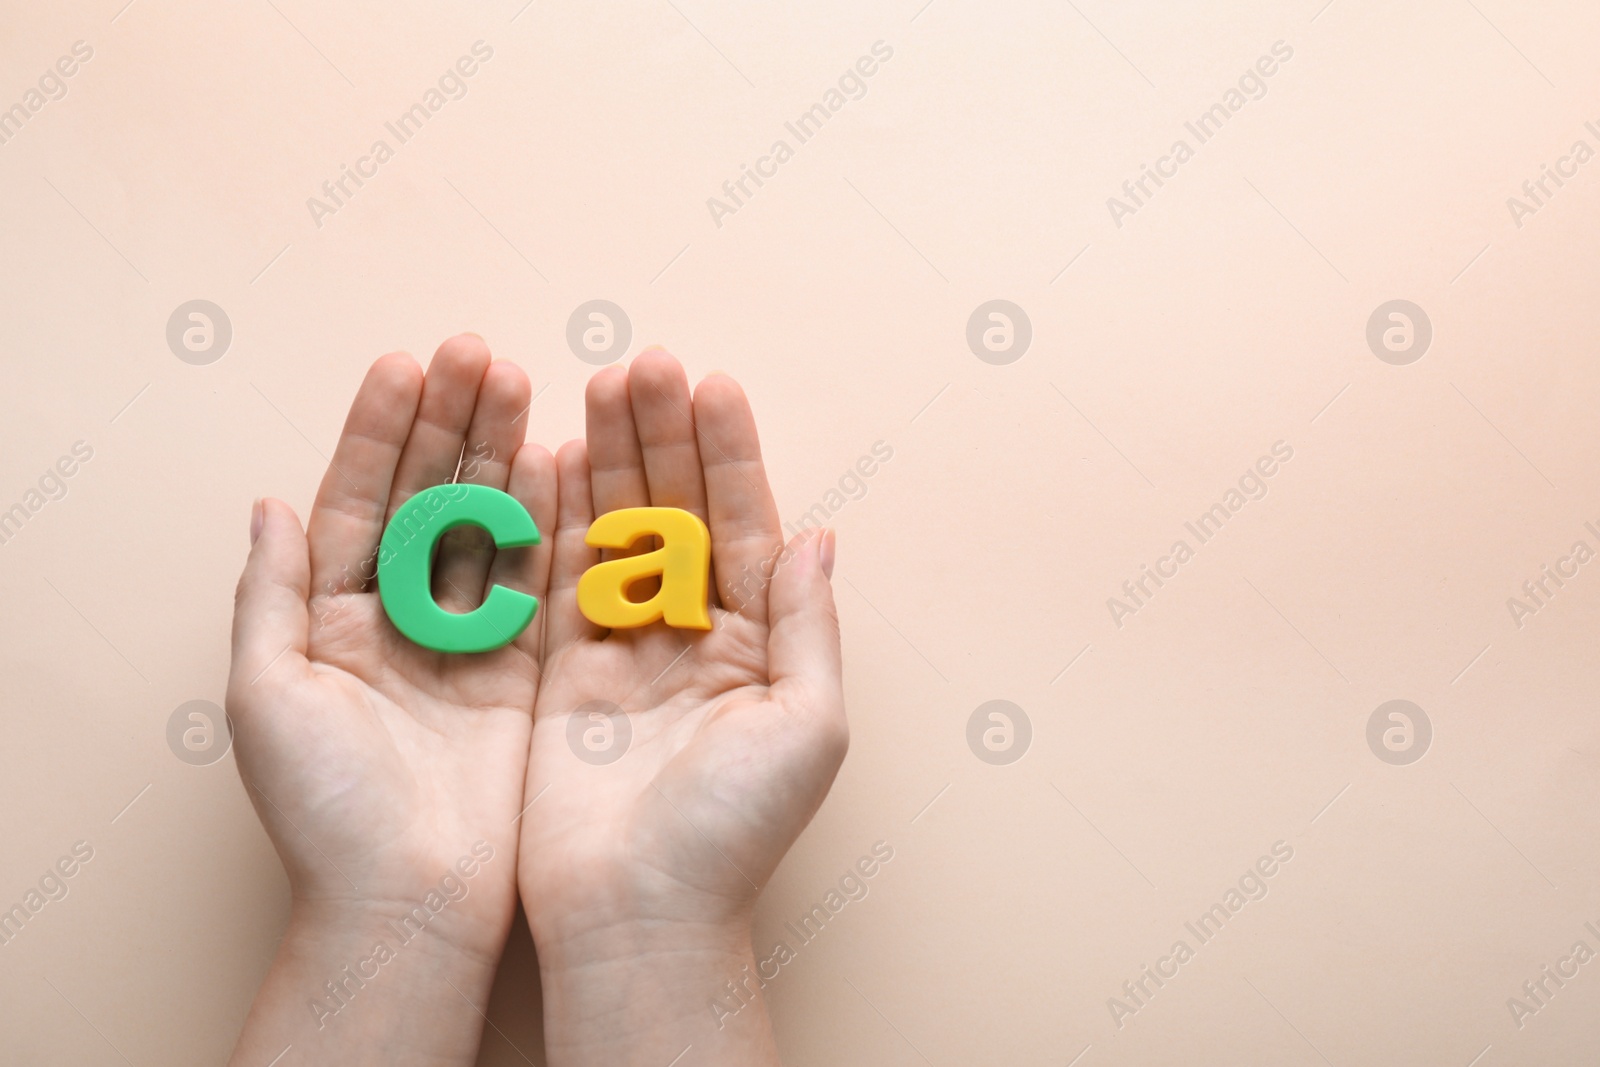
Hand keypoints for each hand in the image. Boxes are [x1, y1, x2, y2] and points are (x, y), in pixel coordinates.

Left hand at [225, 335, 554, 1065]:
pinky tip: (557, 460)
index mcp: (329, 617)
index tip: (407, 364)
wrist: (409, 900)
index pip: (355, 499)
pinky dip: (546, 519)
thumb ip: (268, 595)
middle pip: (425, 496)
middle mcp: (398, 617)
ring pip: (483, 523)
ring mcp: (464, 638)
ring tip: (519, 382)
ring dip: (499, 452)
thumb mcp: (265, 698)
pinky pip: (534, 577)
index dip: (378, 431)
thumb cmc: (325, 812)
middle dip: (449, 423)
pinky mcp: (521, 667)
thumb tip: (268, 504)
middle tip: (479, 354)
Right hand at [518, 349, 846, 1065]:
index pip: (745, 525)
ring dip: (607, 459)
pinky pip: (556, 577)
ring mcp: (623, 648)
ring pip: (615, 530)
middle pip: (676, 512)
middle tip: (641, 365)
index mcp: (757, 643)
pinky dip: (552, 517)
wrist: (636, 916)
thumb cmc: (733, 834)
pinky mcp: (560, 670)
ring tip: (596, 386)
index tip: (710, 385)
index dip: (729, 455)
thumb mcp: (805, 726)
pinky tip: (548, 456)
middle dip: (661, 437)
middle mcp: (692, 635)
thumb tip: (823, 534)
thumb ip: (809, 625)